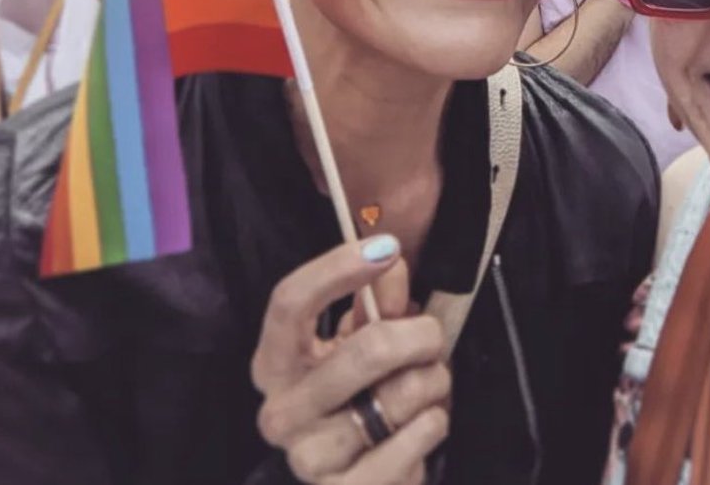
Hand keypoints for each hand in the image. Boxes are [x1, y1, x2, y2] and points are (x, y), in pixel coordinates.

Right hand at [253, 236, 449, 484]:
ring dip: (434, 381)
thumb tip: (392, 264)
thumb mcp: (361, 339)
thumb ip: (377, 301)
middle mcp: (280, 410)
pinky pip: (419, 433)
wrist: (362, 479)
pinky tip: (424, 424)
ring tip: (427, 387)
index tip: (387, 248)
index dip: (338, 269)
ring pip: (402, 392)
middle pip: (367, 346)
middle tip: (433, 337)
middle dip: (420, 334)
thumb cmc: (360, 394)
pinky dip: (436, 420)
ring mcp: (309, 458)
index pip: (289, 302)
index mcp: (274, 362)